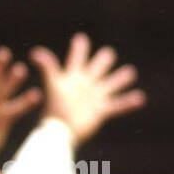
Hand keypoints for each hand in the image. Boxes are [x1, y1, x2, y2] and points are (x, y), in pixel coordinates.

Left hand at [29, 33, 145, 146]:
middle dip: (104, 59)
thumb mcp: (53, 84)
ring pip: (113, 83)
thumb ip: (48, 67)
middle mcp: (85, 84)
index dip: (80, 47)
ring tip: (129, 73)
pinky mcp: (101, 112)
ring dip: (122, 78)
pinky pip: (119, 105)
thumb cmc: (54, 110)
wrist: (58, 133)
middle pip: (100, 65)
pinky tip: (139, 98)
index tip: (80, 39)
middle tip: (107, 56)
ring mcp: (94, 97)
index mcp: (73, 76)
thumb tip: (34, 51)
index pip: (77, 57)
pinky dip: (129, 102)